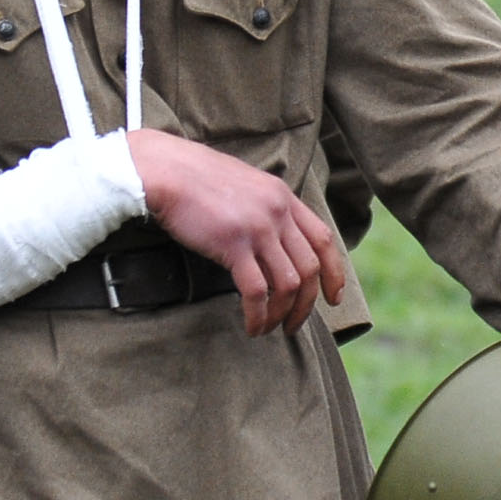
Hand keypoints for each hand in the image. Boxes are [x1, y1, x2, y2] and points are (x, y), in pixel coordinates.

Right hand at [126, 128, 346, 335]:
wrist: (165, 170)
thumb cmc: (196, 180)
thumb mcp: (245, 186)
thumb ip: (264, 210)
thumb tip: (272, 244)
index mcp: (284, 197)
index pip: (323, 240)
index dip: (334, 272)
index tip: (334, 298)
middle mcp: (278, 212)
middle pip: (310, 268)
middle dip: (307, 304)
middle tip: (294, 324)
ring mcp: (258, 228)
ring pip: (288, 283)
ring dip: (282, 313)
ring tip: (269, 329)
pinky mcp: (233, 245)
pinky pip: (257, 290)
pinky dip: (258, 315)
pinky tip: (251, 326)